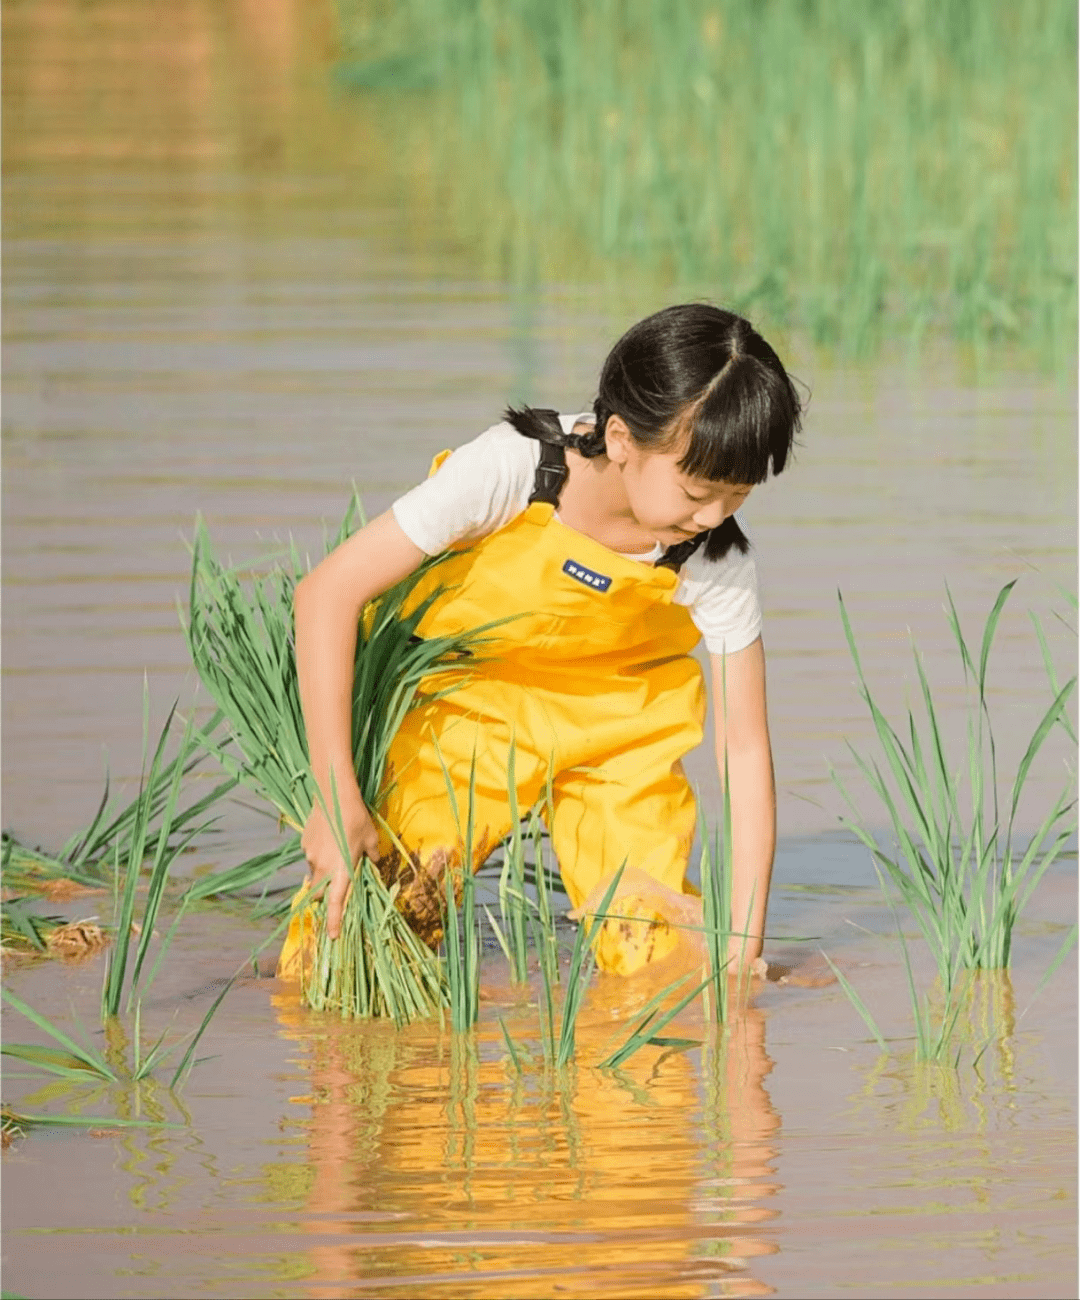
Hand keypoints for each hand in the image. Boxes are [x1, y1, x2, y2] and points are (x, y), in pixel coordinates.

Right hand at [300, 784, 379, 939]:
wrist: (333, 794)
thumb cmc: (357, 817)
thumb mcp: (371, 838)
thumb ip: (373, 855)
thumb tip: (376, 862)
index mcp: (341, 870)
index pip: (336, 903)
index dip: (334, 921)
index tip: (332, 936)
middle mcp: (323, 868)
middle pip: (320, 893)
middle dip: (325, 896)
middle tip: (335, 888)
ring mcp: (310, 856)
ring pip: (315, 873)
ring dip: (324, 872)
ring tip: (336, 851)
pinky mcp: (304, 844)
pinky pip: (311, 857)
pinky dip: (319, 855)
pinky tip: (328, 837)